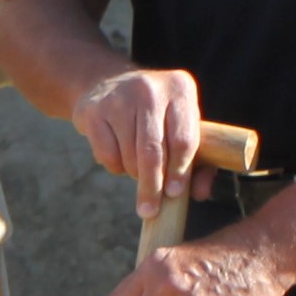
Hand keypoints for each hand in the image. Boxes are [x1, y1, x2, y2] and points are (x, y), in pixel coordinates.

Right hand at [71, 67, 213, 215]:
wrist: (109, 84)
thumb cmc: (157, 116)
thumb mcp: (183, 127)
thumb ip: (200, 163)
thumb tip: (201, 194)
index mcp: (181, 89)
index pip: (183, 140)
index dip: (180, 172)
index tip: (173, 194)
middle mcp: (150, 89)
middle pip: (153, 151)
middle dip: (152, 186)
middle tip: (150, 210)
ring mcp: (119, 97)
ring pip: (129, 156)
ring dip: (135, 176)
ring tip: (139, 171)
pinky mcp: (93, 110)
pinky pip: (106, 155)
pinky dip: (115, 167)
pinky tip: (120, 156)